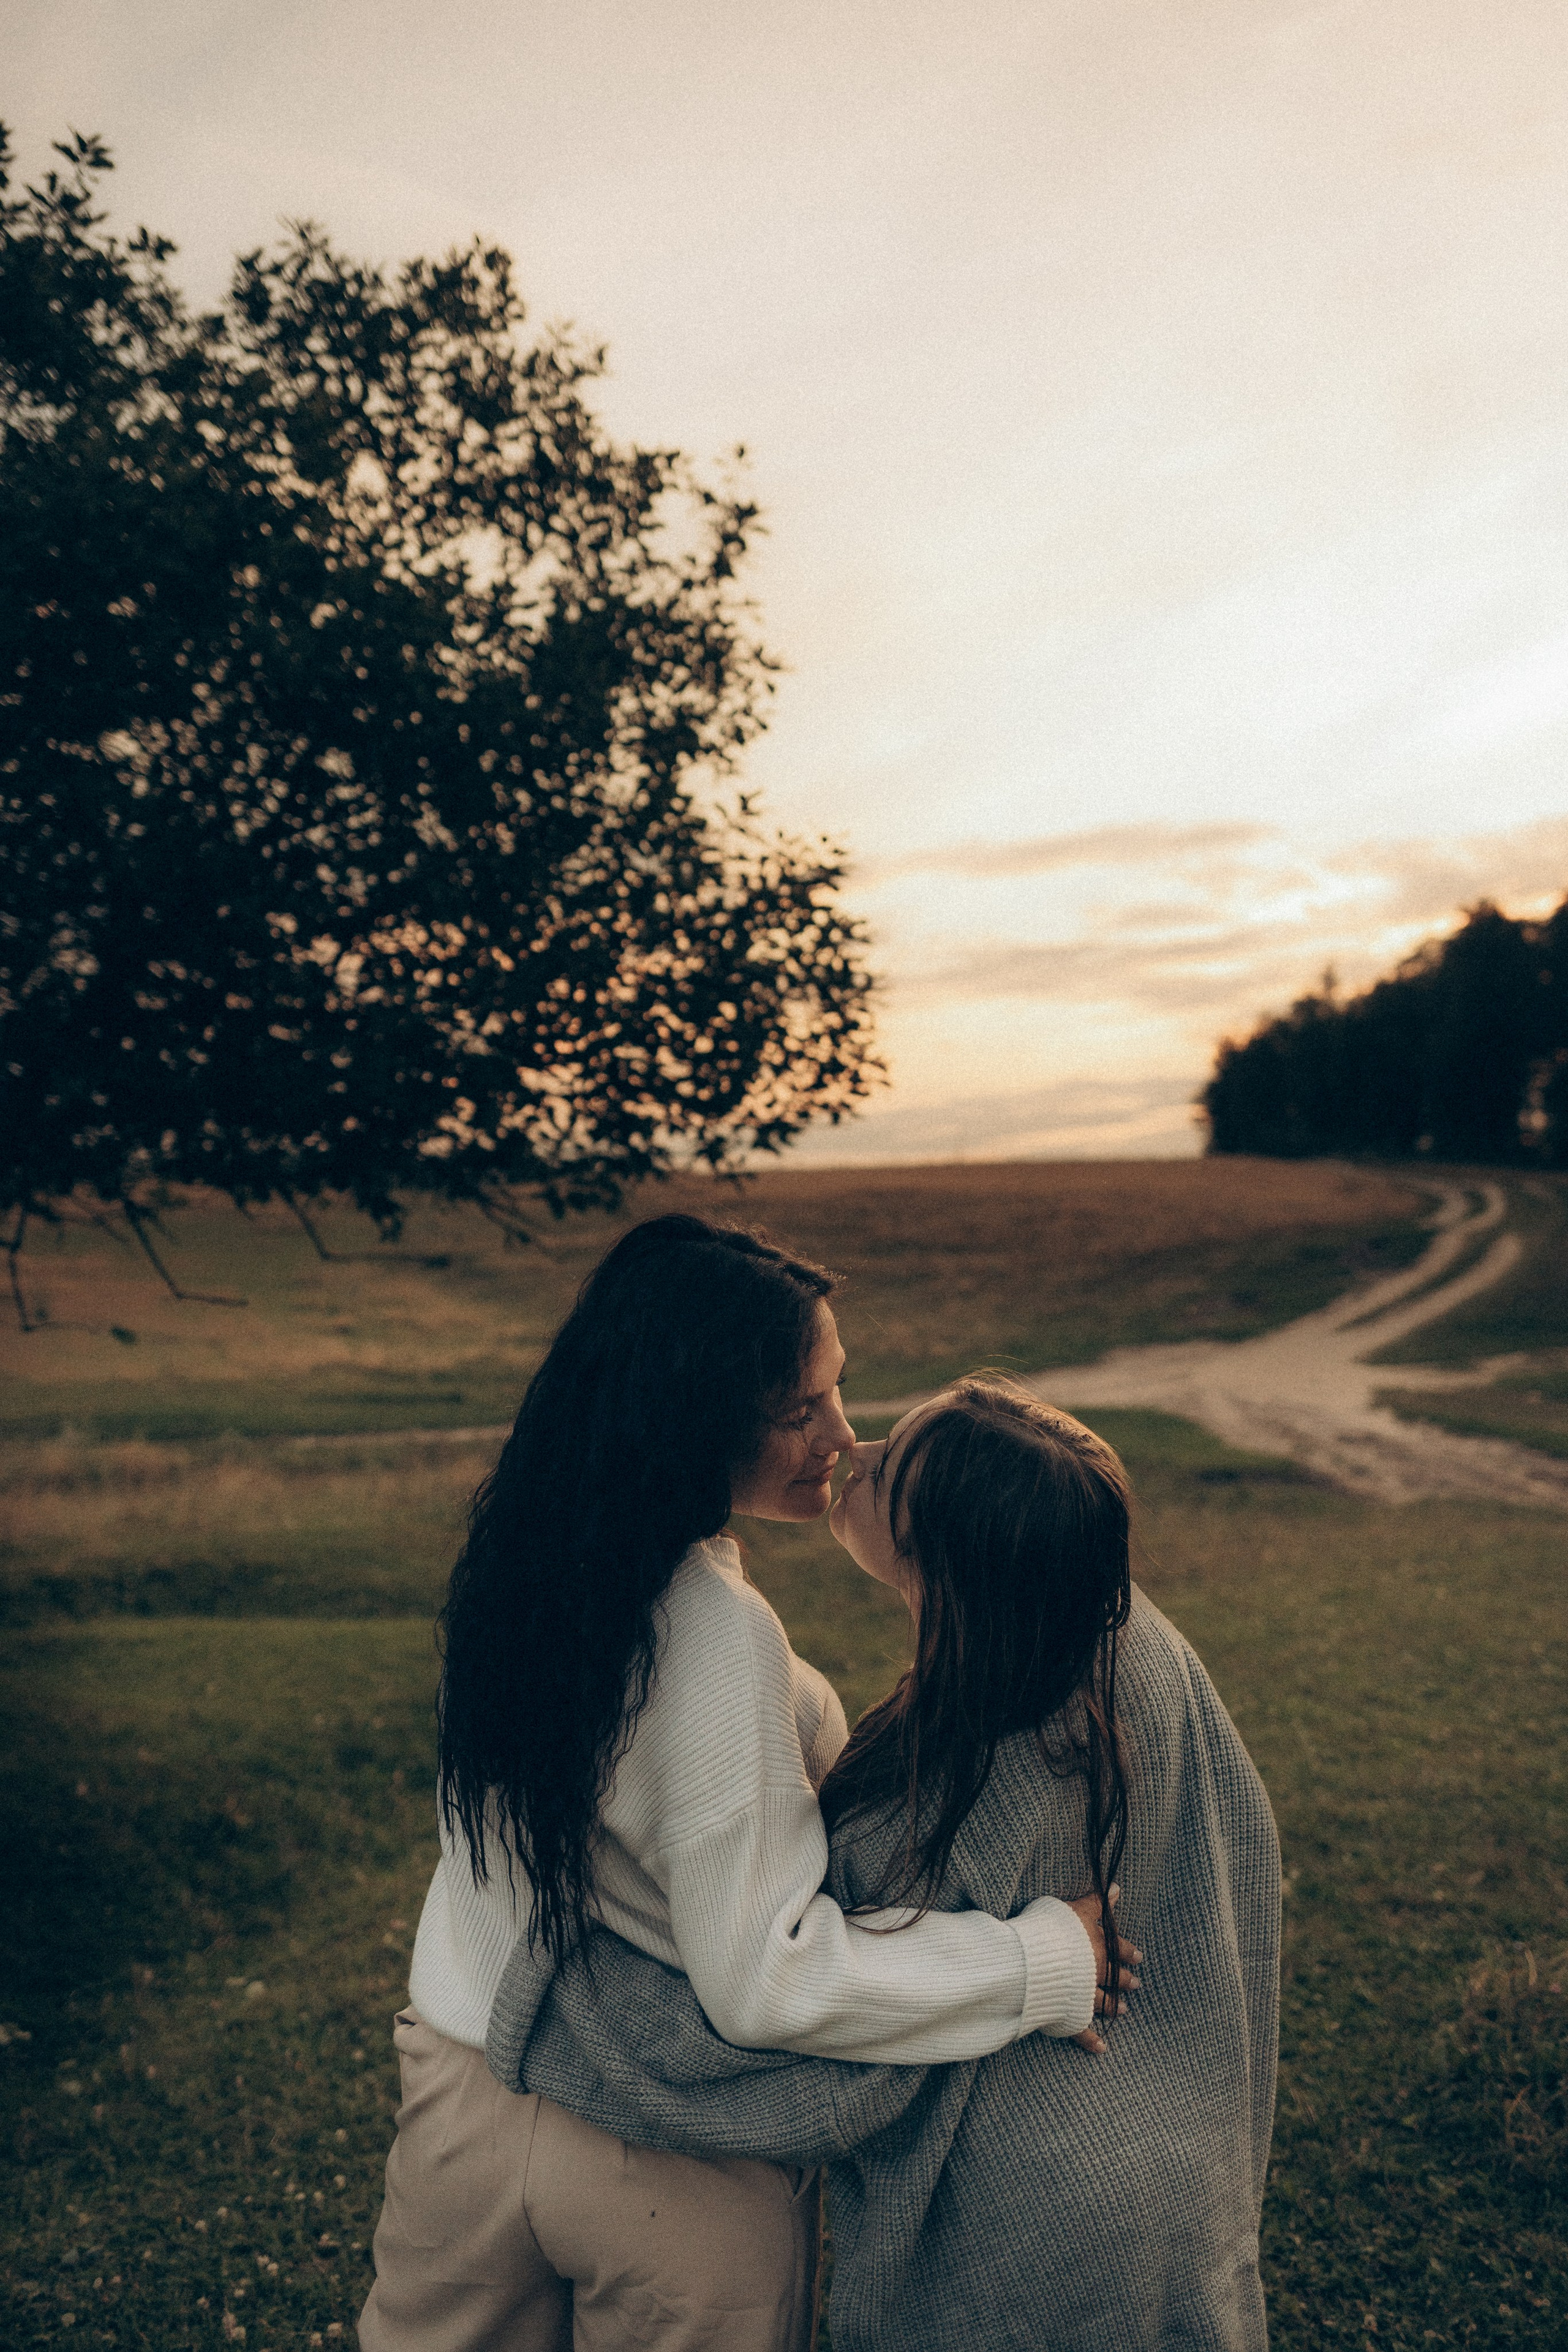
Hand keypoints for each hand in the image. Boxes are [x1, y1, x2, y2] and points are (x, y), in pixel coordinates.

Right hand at [1066, 1884, 1141, 2055]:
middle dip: (1124, 1980)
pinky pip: (1081, 2030)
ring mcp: (1081, 1994)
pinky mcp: (1068, 2012)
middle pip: (1112, 1976)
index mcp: (1094, 1945)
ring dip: (1113, 2007)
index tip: (1138, 1956)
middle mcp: (1092, 1971)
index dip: (1126, 1951)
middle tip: (1136, 1984)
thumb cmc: (1049, 1929)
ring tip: (1123, 2011)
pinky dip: (1091, 2040)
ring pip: (1102, 2002)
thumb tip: (1116, 1887)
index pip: (1115, 1947)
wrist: (1031, 1961)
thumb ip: (1095, 1901)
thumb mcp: (1073, 1908)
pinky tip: (1102, 2049)